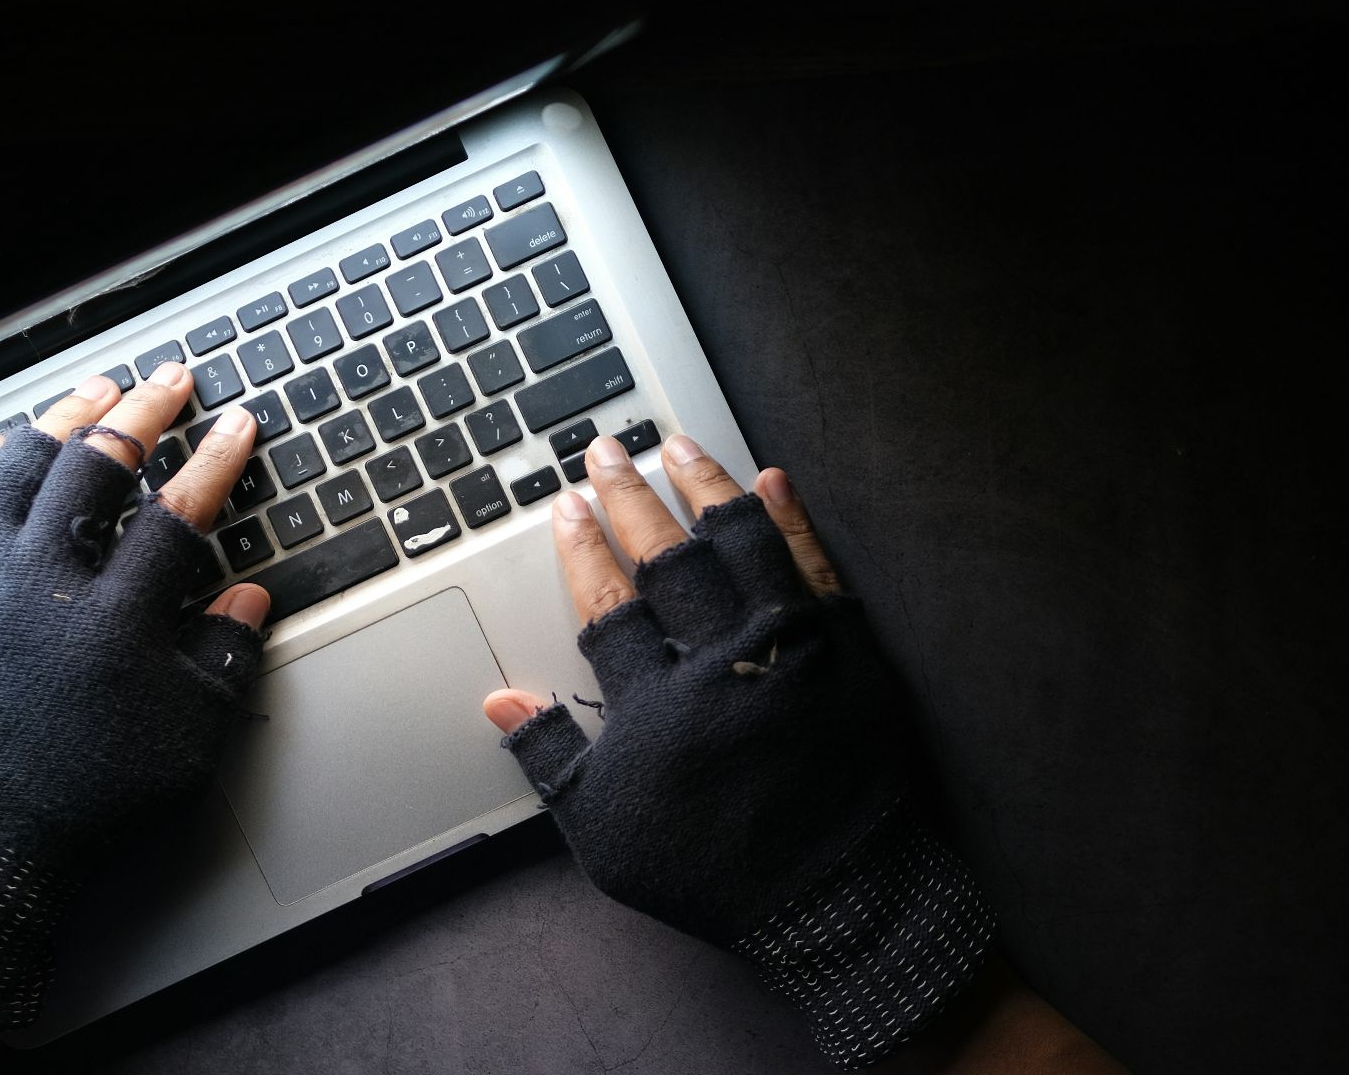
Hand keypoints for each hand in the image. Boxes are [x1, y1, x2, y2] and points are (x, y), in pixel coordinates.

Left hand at [0, 363, 269, 1030]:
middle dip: (144, 412)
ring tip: (95, 394)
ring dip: (63, 421)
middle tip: (171, 380)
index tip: (238, 425)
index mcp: (114, 617)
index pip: (179, 511)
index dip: (216, 460)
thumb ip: (223, 658)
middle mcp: (43, 582)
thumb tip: (249, 595)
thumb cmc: (83, 806)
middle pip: (98, 465)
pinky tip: (2, 448)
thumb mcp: (184, 742)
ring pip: (19, 467)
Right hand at [481, 433, 994, 1069]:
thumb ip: (551, 756)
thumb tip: (498, 699)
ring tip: (678, 444)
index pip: (607, 603)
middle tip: (606, 451)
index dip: (581, 549)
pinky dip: (794, 519)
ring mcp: (792, 649)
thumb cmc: (712, 870)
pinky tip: (773, 480)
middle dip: (629, 497)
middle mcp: (723, 661)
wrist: (835, 903)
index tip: (565, 506)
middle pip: (668, 557)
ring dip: (706, 487)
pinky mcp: (850, 651)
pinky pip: (818, 566)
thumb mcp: (605, 830)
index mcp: (658, 703)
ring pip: (743, 543)